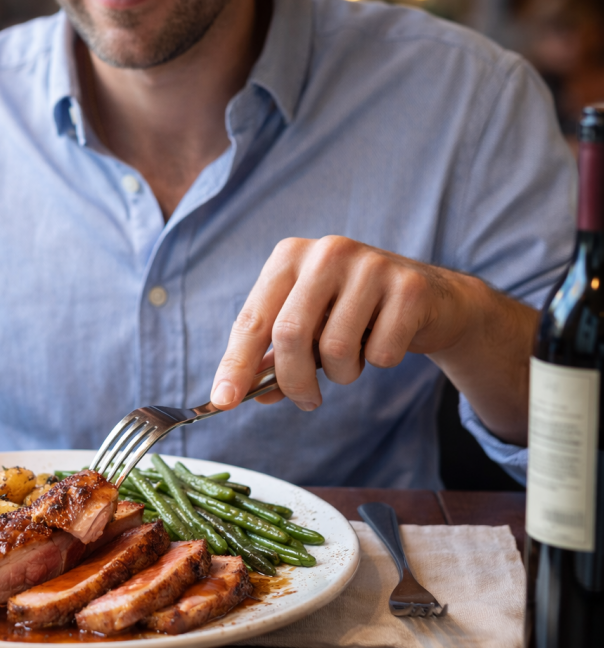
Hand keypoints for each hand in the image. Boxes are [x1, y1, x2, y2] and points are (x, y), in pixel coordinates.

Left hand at [210, 236, 484, 411]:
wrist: (432, 299)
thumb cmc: (355, 313)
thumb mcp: (309, 327)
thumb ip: (273, 358)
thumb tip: (239, 394)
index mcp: (289, 256)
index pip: (252, 319)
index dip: (235, 364)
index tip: (222, 401)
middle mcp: (326, 252)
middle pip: (290, 334)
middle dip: (293, 381)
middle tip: (306, 401)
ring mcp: (370, 265)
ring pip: (336, 348)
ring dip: (342, 373)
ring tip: (353, 358)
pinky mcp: (409, 288)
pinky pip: (381, 353)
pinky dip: (379, 362)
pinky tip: (386, 340)